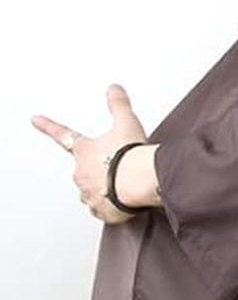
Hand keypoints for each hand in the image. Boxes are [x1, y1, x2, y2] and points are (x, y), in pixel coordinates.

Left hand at [30, 83, 148, 224]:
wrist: (140, 180)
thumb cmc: (131, 154)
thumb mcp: (127, 122)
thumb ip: (118, 105)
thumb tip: (113, 88)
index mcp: (84, 150)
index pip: (63, 135)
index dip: (48, 126)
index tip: (35, 119)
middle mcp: (81, 172)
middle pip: (85, 168)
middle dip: (99, 168)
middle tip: (119, 166)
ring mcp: (88, 193)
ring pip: (92, 190)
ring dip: (105, 188)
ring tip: (124, 184)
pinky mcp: (100, 210)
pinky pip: (102, 209)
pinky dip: (111, 206)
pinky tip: (123, 201)